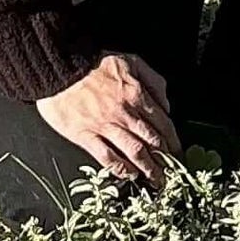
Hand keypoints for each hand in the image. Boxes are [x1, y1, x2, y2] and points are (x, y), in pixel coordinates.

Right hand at [33, 52, 177, 182]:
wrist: (60, 68)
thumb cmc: (93, 63)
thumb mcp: (132, 61)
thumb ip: (154, 81)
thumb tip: (165, 104)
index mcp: (137, 95)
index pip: (163, 124)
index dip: (174, 142)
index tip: (179, 153)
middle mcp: (125, 114)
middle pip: (152, 142)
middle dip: (165, 160)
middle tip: (173, 173)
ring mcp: (105, 127)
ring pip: (134, 152)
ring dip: (148, 169)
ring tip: (157, 180)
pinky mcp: (86, 136)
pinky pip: (107, 157)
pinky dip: (120, 169)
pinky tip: (129, 175)